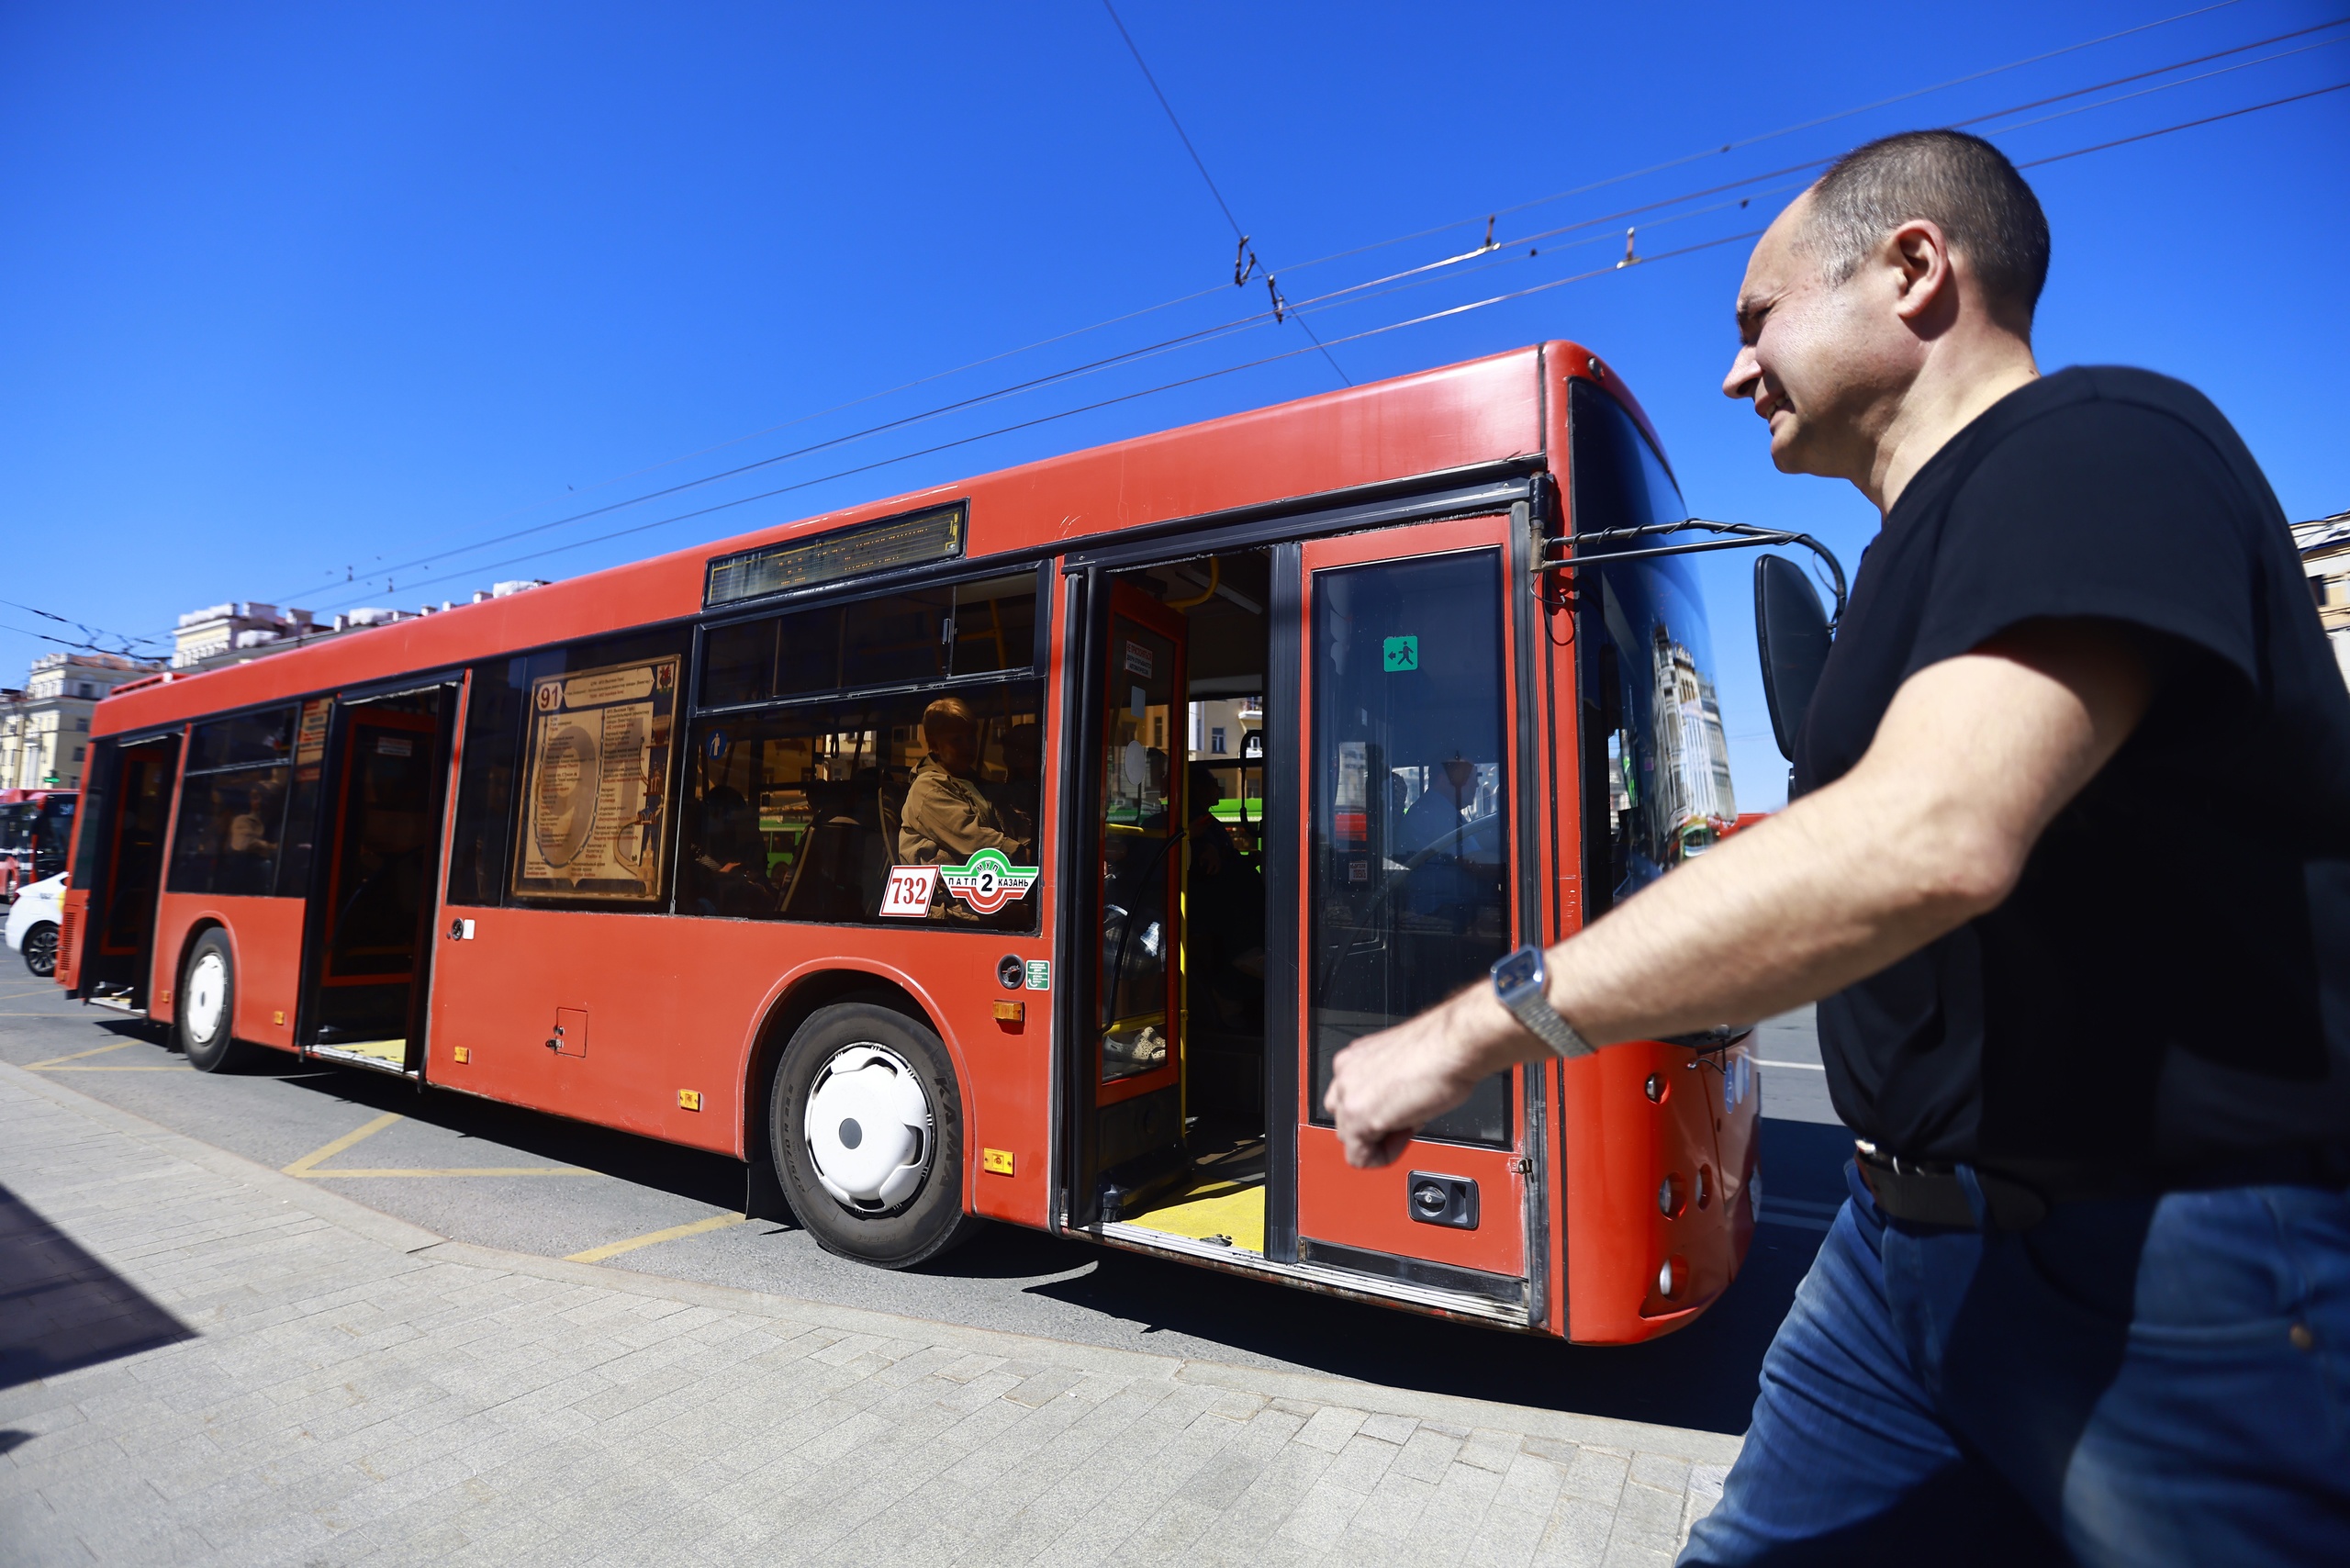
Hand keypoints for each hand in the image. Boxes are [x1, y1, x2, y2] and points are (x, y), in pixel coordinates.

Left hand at [1323, 988, 1523, 1167]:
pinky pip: (1358, 1156)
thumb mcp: (1403, 1069)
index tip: (1400, 1111)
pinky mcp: (1357, 1117)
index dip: (1380, 1112)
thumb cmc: (1441, 1051)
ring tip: (1408, 1123)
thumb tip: (1394, 1109)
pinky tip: (1403, 1138)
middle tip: (1406, 1119)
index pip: (1351, 1099)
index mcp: (1354, 1059)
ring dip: (1377, 1140)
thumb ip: (1386, 1090)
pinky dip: (1381, 1157)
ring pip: (1348, 1138)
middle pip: (1345, 1119)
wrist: (1452, 1046)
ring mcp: (1347, 1095)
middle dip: (1375, 1127)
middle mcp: (1344, 1073)